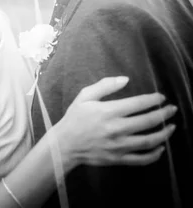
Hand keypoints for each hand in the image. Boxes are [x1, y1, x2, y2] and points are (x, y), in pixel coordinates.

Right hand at [52, 76, 176, 167]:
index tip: (161, 96)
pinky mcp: (118, 159)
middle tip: (173, 109)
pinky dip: (154, 155)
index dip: (152, 99)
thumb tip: (125, 79)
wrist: (65, 144)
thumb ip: (105, 85)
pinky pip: (141, 159)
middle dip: (163, 114)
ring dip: (164, 134)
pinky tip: (161, 148)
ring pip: (148, 141)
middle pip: (147, 121)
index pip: (138, 104)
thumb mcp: (85, 96)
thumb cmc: (75, 117)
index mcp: (108, 111)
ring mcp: (118, 146)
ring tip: (172, 127)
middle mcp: (116, 129)